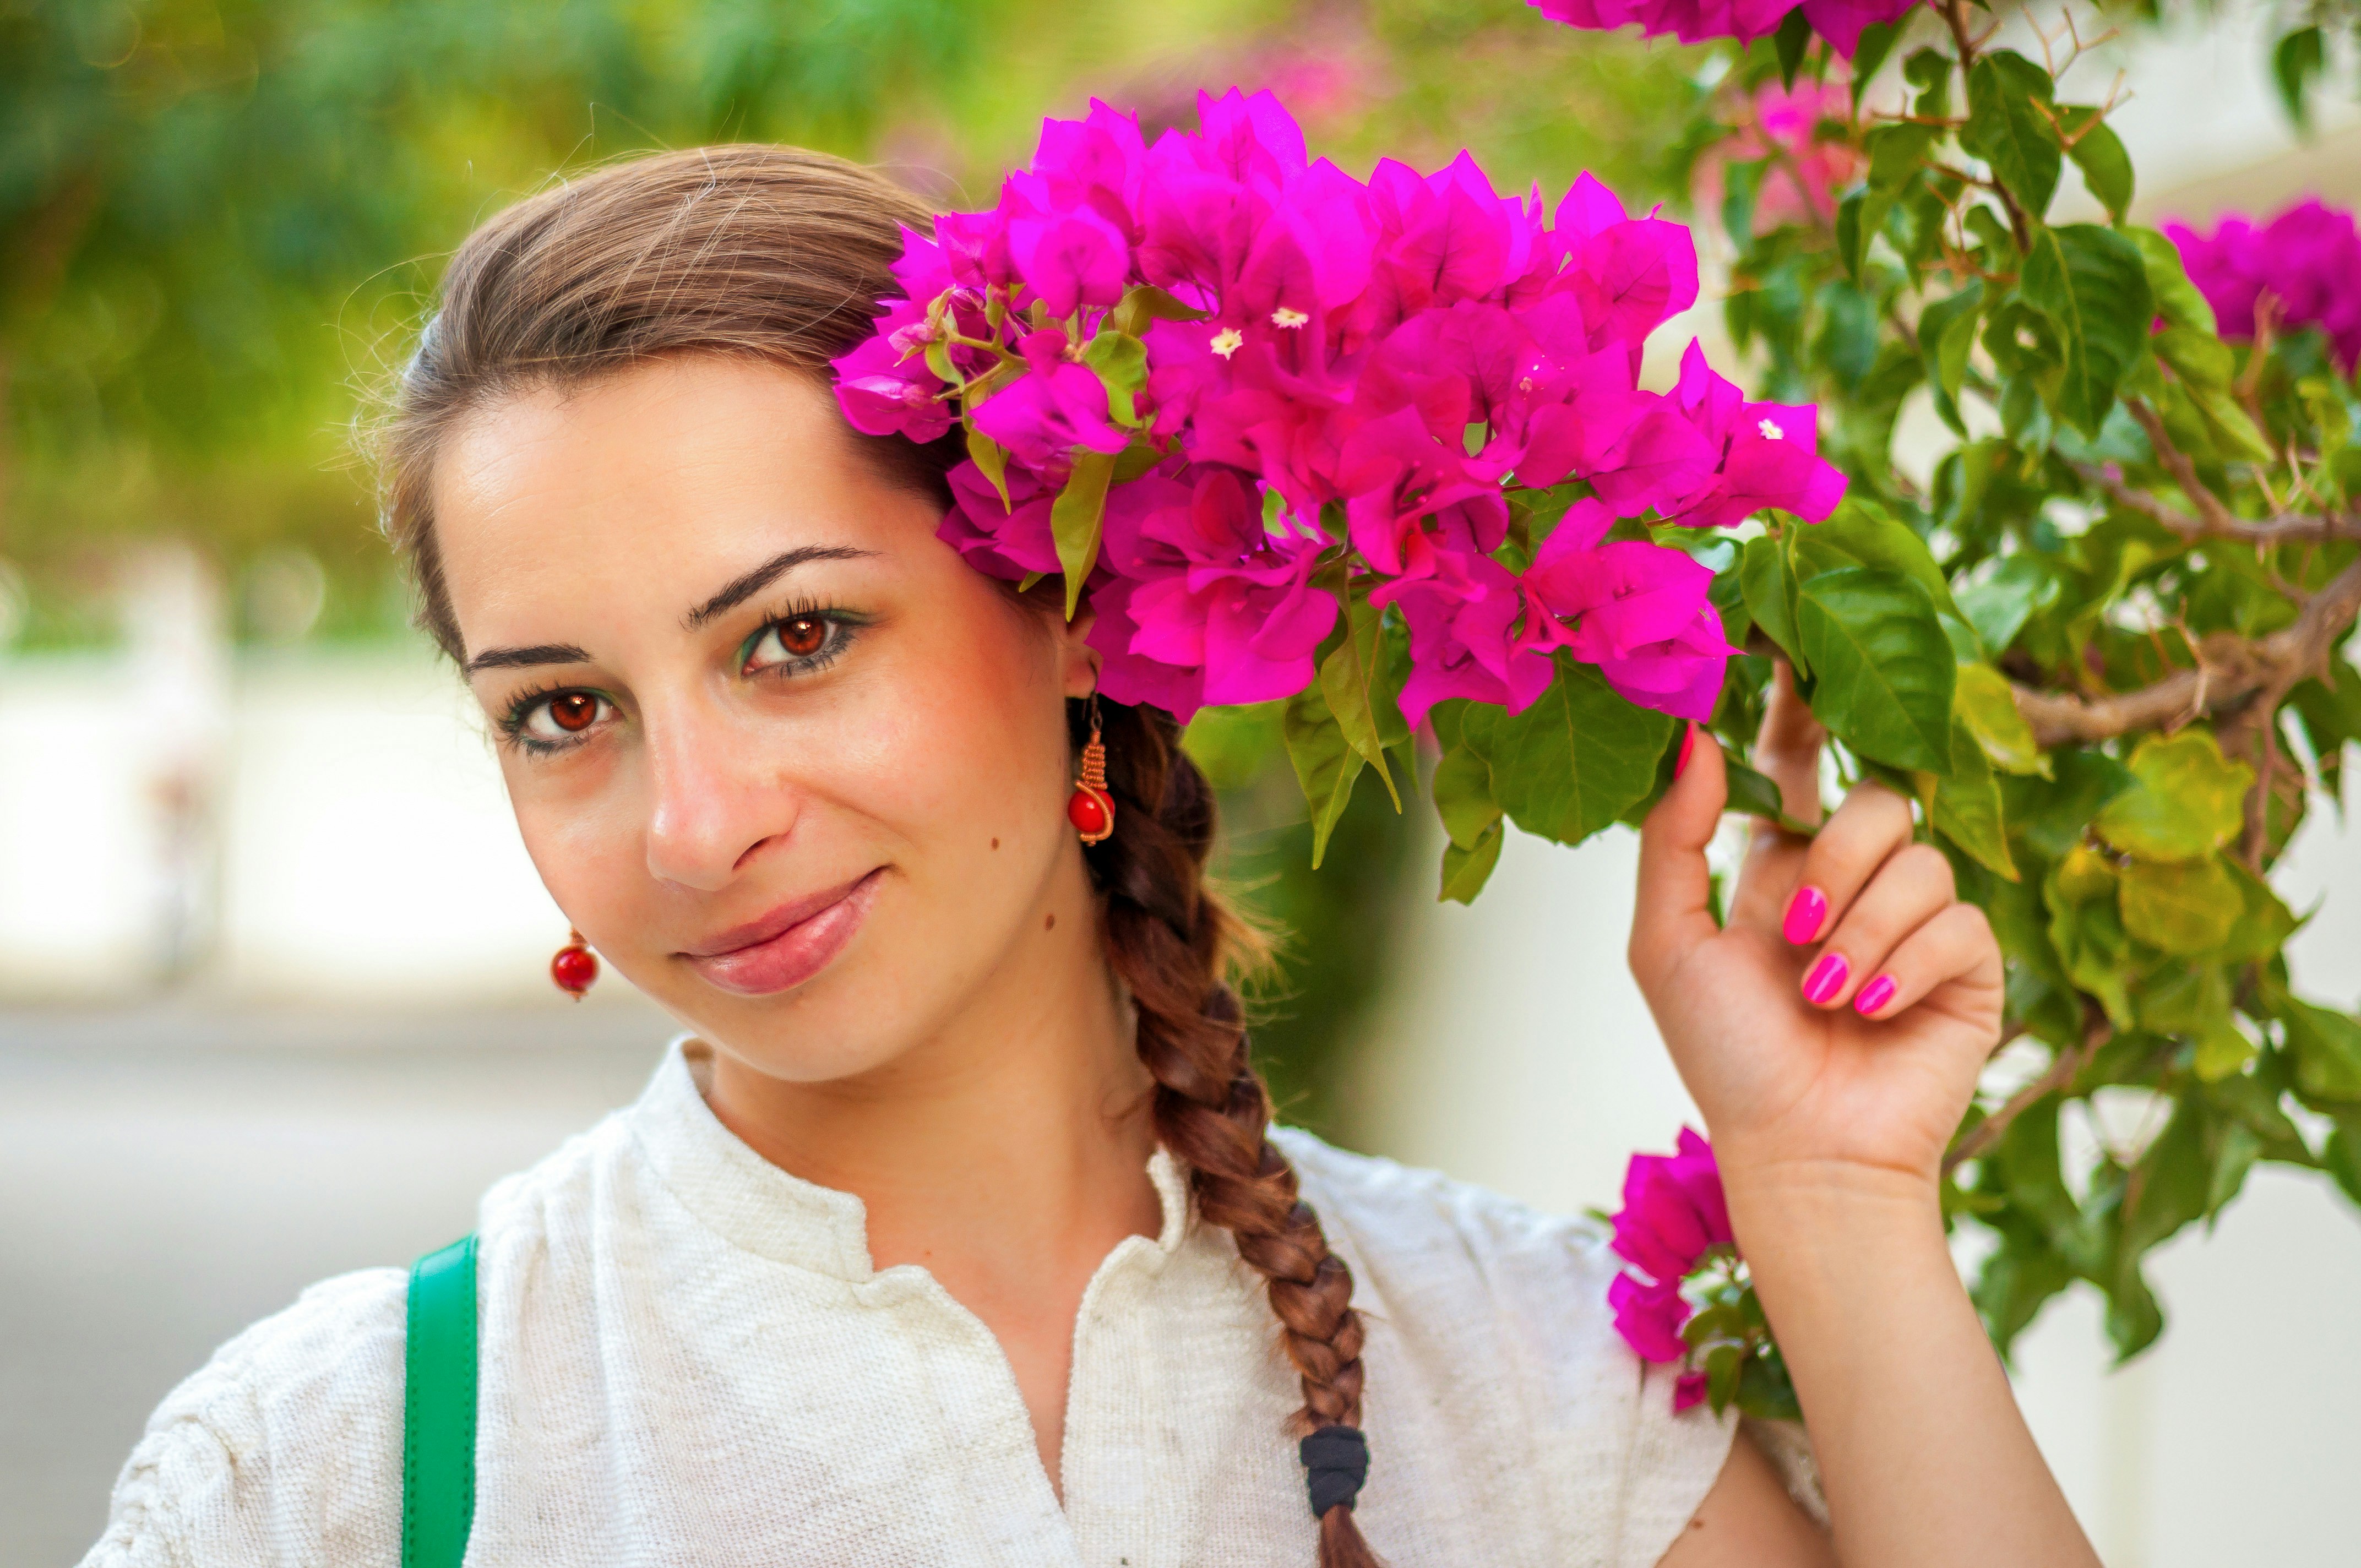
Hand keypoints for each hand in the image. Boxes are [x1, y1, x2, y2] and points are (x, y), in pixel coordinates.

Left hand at [1629, 665, 2002, 1201]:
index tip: (1797, 643)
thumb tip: (1692, 733)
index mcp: (1783, 863)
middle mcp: (1857, 880)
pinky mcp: (1973, 967)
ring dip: (1863, 928)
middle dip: (1834, 860)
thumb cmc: (1725, 1054)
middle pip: (1875, 800)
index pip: (1801, 757)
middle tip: (1793, 933)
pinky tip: (1875, 1010)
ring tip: (1826, 995)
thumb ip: (1673, 836)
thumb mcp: (1668, 940)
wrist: (1798, 1149)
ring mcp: (1920, 920)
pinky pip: (1959, 921)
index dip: (1806, 700)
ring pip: (1921, 858)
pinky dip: (1908, 965)